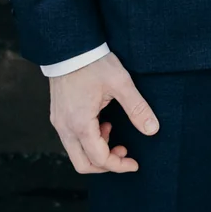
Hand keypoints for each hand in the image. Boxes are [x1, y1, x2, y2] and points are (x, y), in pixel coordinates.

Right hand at [48, 51, 159, 175]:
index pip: (99, 159)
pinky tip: (102, 123)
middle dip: (106, 165)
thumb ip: (137, 108)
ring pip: (76, 152)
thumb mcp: (120, 83)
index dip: (119, 165)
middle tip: (124, 153)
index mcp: (80, 123)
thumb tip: (152, 129)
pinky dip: (88, 140)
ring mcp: (59, 121)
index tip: (135, 163)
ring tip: (112, 131)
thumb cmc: (93, 62)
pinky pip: (72, 139)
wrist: (69, 46)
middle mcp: (65, 127)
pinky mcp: (58, 115)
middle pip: (82, 164)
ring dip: (97, 151)